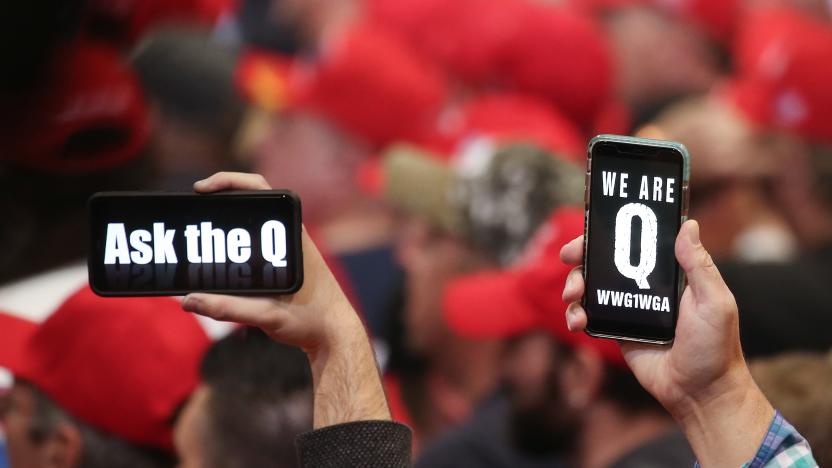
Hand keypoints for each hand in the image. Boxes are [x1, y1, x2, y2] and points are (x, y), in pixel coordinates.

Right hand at [182, 172, 389, 426]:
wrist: (335, 337)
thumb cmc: (312, 323)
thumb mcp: (268, 316)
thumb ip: (228, 308)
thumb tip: (189, 300)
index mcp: (292, 237)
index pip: (259, 189)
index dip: (228, 181)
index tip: (201, 188)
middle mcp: (291, 237)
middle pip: (252, 202)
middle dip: (220, 199)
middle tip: (192, 209)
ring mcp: (288, 250)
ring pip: (254, 224)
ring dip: (228, 223)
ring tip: (200, 232)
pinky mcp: (284, 264)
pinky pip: (256, 243)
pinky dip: (235, 244)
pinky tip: (217, 256)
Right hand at [561, 220, 773, 465]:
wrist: (699, 392)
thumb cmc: (715, 347)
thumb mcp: (714, 302)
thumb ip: (699, 266)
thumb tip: (689, 224)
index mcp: (668, 274)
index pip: (636, 243)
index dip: (612, 232)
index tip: (593, 231)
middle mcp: (645, 287)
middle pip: (605, 261)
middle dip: (582, 255)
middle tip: (569, 257)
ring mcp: (628, 309)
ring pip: (591, 287)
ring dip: (575, 285)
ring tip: (573, 295)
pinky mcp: (615, 331)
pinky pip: (589, 316)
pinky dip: (576, 314)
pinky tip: (578, 321)